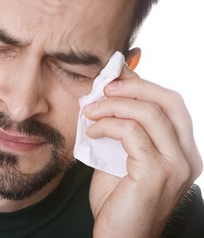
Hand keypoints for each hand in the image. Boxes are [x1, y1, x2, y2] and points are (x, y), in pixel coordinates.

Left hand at [85, 64, 202, 236]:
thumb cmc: (118, 200)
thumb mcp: (121, 156)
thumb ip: (122, 128)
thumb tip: (111, 95)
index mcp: (181, 150)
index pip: (170, 104)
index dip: (142, 84)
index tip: (113, 77)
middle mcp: (187, 156)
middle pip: (169, 100)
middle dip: (134, 87)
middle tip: (104, 87)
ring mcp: (176, 165)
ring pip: (150, 113)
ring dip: (114, 105)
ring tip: (90, 110)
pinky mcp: (157, 174)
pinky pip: (132, 133)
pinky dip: (108, 126)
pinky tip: (91, 131)